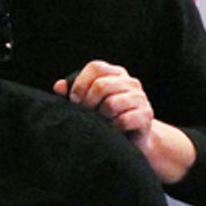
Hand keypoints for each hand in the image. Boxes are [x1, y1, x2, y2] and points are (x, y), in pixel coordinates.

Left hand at [54, 60, 194, 183]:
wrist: (131, 137)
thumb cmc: (103, 116)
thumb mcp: (86, 102)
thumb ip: (70, 93)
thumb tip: (59, 86)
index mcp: (115, 73)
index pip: (96, 67)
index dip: (80, 83)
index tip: (74, 100)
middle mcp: (130, 82)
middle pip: (101, 85)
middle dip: (87, 102)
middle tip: (85, 114)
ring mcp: (141, 98)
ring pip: (111, 104)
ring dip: (100, 117)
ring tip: (100, 122)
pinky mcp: (146, 115)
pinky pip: (123, 120)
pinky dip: (112, 127)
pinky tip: (112, 130)